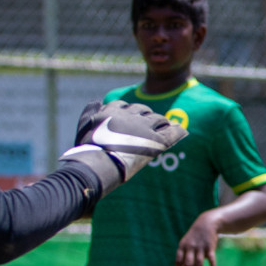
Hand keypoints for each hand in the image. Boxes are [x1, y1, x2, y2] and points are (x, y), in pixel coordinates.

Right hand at [60, 98, 186, 197]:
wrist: (97, 164)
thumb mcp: (83, 125)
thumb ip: (89, 111)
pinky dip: (177, 131)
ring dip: (161, 122)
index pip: (124, 105)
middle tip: (151, 124)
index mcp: (111, 110)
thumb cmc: (87, 148)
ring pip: (158, 119)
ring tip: (165, 127)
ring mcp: (143, 127)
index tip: (131, 118)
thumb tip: (97, 101)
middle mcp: (129, 115)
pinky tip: (183, 131)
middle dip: (146, 115)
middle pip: (142, 110)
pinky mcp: (155, 141)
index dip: (129, 111)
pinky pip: (171, 132)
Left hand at [175, 213, 219, 265]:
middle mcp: (190, 248)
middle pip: (187, 265)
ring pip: (198, 265)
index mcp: (182, 247)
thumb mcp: (186, 242)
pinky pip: (211, 260)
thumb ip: (183, 254)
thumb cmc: (194, 236)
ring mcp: (200, 248)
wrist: (206, 224)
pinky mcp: (210, 248)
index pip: (178, 261)